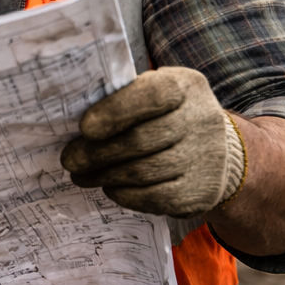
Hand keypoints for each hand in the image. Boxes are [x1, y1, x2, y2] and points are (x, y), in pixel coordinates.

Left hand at [60, 67, 244, 218]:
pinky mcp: (202, 192)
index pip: (151, 96)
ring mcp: (207, 158)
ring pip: (142, 172)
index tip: (84, 128)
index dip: (115, 112)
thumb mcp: (151, 92)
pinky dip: (125, 194)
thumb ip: (122, 99)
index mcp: (185, 86)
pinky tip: (109, 187)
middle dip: (96, 153)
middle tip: (69, 160)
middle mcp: (202, 119)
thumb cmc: (166, 115)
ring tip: (81, 175)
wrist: (215, 148)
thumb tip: (73, 123)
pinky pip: (154, 197)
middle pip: (140, 141)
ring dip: (104, 176)